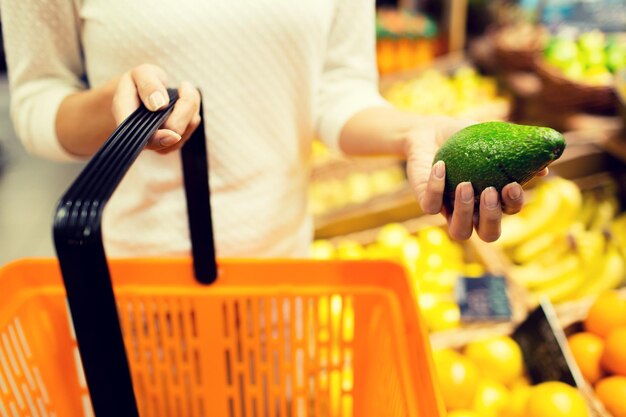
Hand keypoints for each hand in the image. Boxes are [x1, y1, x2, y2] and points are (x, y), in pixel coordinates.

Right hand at [111, 64, 200, 153]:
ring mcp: (160, 143)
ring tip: (183, 89)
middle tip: (184, 86)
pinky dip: (193, 110)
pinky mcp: (173, 141)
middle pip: (173, 132)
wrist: (138, 92)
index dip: (161, 139)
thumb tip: (160, 104)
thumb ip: (148, 86)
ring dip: (191, 107)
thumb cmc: (137, 83)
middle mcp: (144, 139)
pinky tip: (184, 100)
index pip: (144, 139)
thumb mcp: (140, 74)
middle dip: (185, 108)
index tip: (174, 134)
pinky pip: (192, 126)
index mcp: (127, 123)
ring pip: (187, 128)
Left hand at [406, 116, 548, 241]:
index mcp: (492, 199)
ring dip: (465, 212)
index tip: (512, 184)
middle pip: (488, 235)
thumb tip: (545, 167)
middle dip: (491, 217)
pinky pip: (431, 207)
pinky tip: (441, 166)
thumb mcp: (493, 140)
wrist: (429, 132)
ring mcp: (449, 209)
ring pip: (459, 232)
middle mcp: (473, 210)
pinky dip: (436, 188)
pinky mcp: (427, 201)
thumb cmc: (465, 139)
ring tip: (464, 185)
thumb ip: (516, 152)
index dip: (513, 204)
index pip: (509, 213)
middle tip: (488, 191)